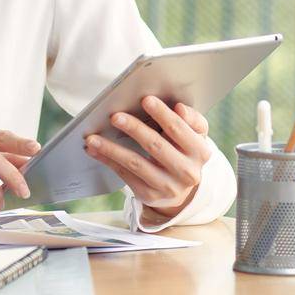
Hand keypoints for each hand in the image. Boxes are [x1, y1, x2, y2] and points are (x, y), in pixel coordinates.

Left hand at [84, 96, 208, 220]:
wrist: (181, 187)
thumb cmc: (184, 151)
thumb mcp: (195, 135)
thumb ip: (191, 119)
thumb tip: (179, 108)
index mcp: (200, 152)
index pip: (180, 129)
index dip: (163, 114)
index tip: (145, 100)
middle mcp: (187, 172)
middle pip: (156, 146)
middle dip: (134, 129)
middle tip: (116, 116)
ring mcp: (167, 186)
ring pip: (136, 163)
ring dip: (112, 149)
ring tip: (94, 137)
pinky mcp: (149, 195)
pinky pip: (125, 175)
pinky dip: (107, 160)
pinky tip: (95, 150)